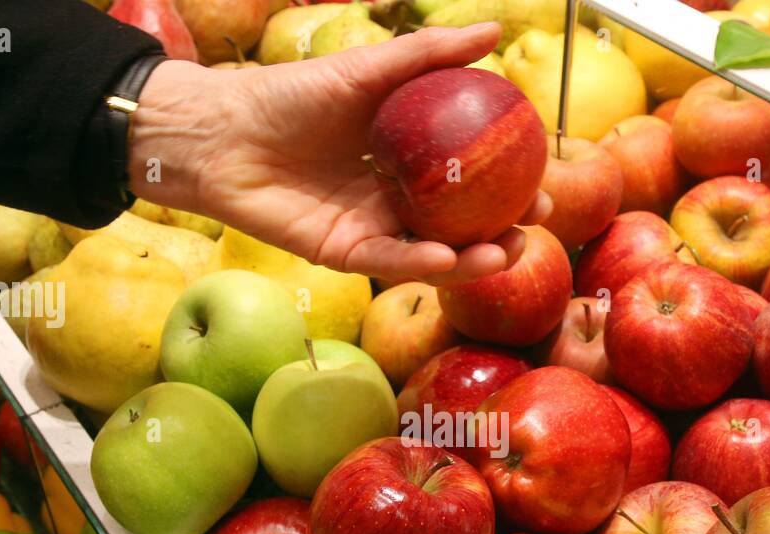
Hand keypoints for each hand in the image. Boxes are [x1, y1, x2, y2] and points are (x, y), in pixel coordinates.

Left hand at [128, 24, 550, 284]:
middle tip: (537, 225)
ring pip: (430, 251)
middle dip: (503, 230)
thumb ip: (427, 56)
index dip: (511, 183)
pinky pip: (387, 261)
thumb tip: (494, 33)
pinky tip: (447, 259)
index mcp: (407, 158)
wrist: (221, 131)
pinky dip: (418, 263)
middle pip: (461, 222)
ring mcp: (370, 228)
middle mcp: (394, 198)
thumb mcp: (366, 71)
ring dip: (471, 259)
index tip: (547, 180)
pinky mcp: (341, 253)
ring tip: (505, 252)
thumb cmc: (287, 96)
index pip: (470, 177)